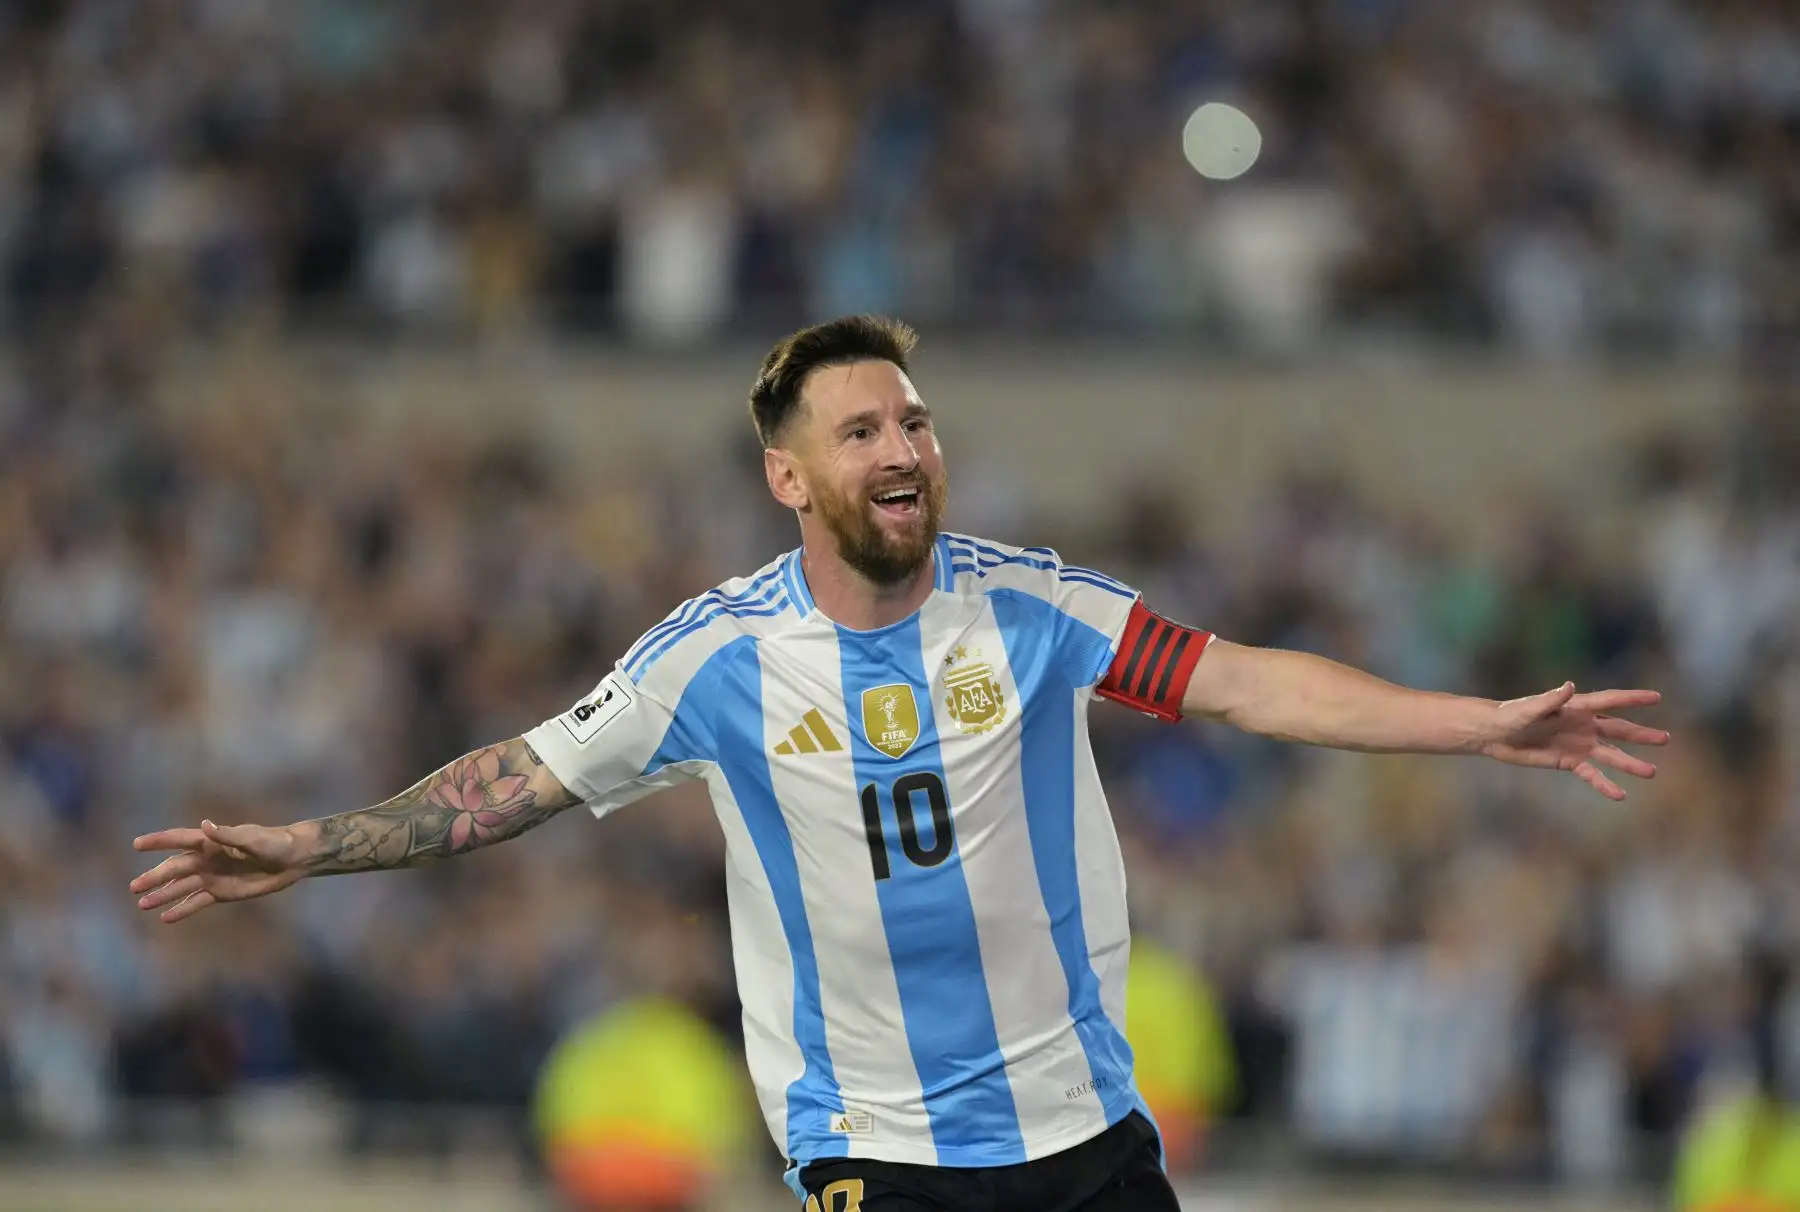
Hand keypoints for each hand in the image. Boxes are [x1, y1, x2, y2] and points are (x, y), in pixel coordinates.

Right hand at [130, 819, 309, 923]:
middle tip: (134, 887)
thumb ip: (228, 835)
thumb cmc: (275, 843)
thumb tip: (205, 825)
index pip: (180, 839)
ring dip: (162, 895)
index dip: (159, 841)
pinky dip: (181, 910)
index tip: (137, 844)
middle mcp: (207, 859)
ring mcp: (212, 876)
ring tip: (142, 904)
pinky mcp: (220, 893)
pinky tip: (165, 918)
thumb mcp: (253, 839)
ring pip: (181, 886)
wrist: (293, 859)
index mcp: (212, 841)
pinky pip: (196, 902)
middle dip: (155, 877)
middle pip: (175, 868)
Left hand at [1480, 683, 1668, 800]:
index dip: (1632, 698)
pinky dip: (1604, 784)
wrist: (1495, 734)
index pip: (1610, 700)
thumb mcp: (1529, 708)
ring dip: (1629, 764)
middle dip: (1641, 735)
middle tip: (1665, 739)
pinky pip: (1591, 774)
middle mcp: (1582, 725)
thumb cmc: (1510, 714)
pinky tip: (1620, 795)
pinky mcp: (1568, 761)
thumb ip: (1550, 700)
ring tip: (1651, 772)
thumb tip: (1570, 686)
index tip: (1656, 697)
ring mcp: (1578, 744)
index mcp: (1576, 707)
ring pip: (1610, 755)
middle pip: (1617, 730)